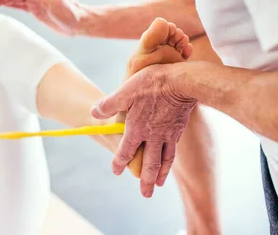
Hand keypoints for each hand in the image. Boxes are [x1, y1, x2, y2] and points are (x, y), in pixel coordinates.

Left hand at [91, 64, 196, 197]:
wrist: (183, 82)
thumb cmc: (152, 84)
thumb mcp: (126, 90)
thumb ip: (109, 104)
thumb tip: (93, 112)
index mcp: (137, 128)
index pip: (125, 151)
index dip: (119, 162)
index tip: (116, 171)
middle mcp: (153, 136)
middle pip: (148, 164)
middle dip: (145, 180)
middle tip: (145, 195)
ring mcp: (167, 135)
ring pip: (163, 160)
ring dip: (160, 175)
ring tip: (158, 185)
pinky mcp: (178, 130)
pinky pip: (173, 151)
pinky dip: (170, 161)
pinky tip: (169, 163)